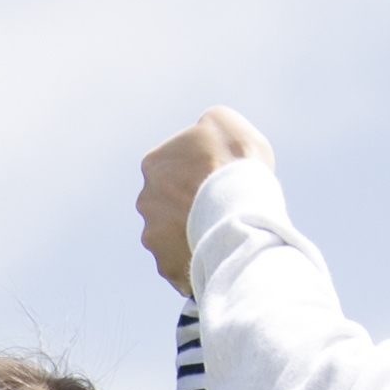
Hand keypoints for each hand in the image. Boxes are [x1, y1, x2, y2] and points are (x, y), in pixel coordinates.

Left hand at [134, 108, 268, 293]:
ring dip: (191, 238)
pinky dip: (198, 264)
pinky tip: (219, 257)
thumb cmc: (236, 161)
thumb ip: (205, 129)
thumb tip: (203, 135)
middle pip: (169, 206)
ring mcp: (154, 237)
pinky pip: (183, 267)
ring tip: (222, 237)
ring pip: (172, 239)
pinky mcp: (168, 267)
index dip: (198, 176)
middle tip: (220, 211)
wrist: (243, 207)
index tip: (217, 182)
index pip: (173, 170)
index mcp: (154, 165)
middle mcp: (146, 202)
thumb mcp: (223, 122)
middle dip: (189, 210)